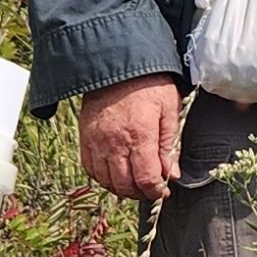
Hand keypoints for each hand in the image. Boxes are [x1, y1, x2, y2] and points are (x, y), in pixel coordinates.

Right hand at [79, 74, 185, 201]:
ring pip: (106, 181)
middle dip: (140, 193)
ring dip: (121, 188)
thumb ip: (170, 145)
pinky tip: (115, 172)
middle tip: (150, 188)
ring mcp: (96, 141)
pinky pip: (90, 169)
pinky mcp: (85, 138)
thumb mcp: (169, 109)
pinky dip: (103, 177)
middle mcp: (115, 142)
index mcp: (140, 134)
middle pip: (125, 185)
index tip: (163, 190)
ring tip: (134, 182)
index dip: (156, 191)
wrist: (116, 63)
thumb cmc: (148, 83)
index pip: (146, 179)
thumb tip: (172, 174)